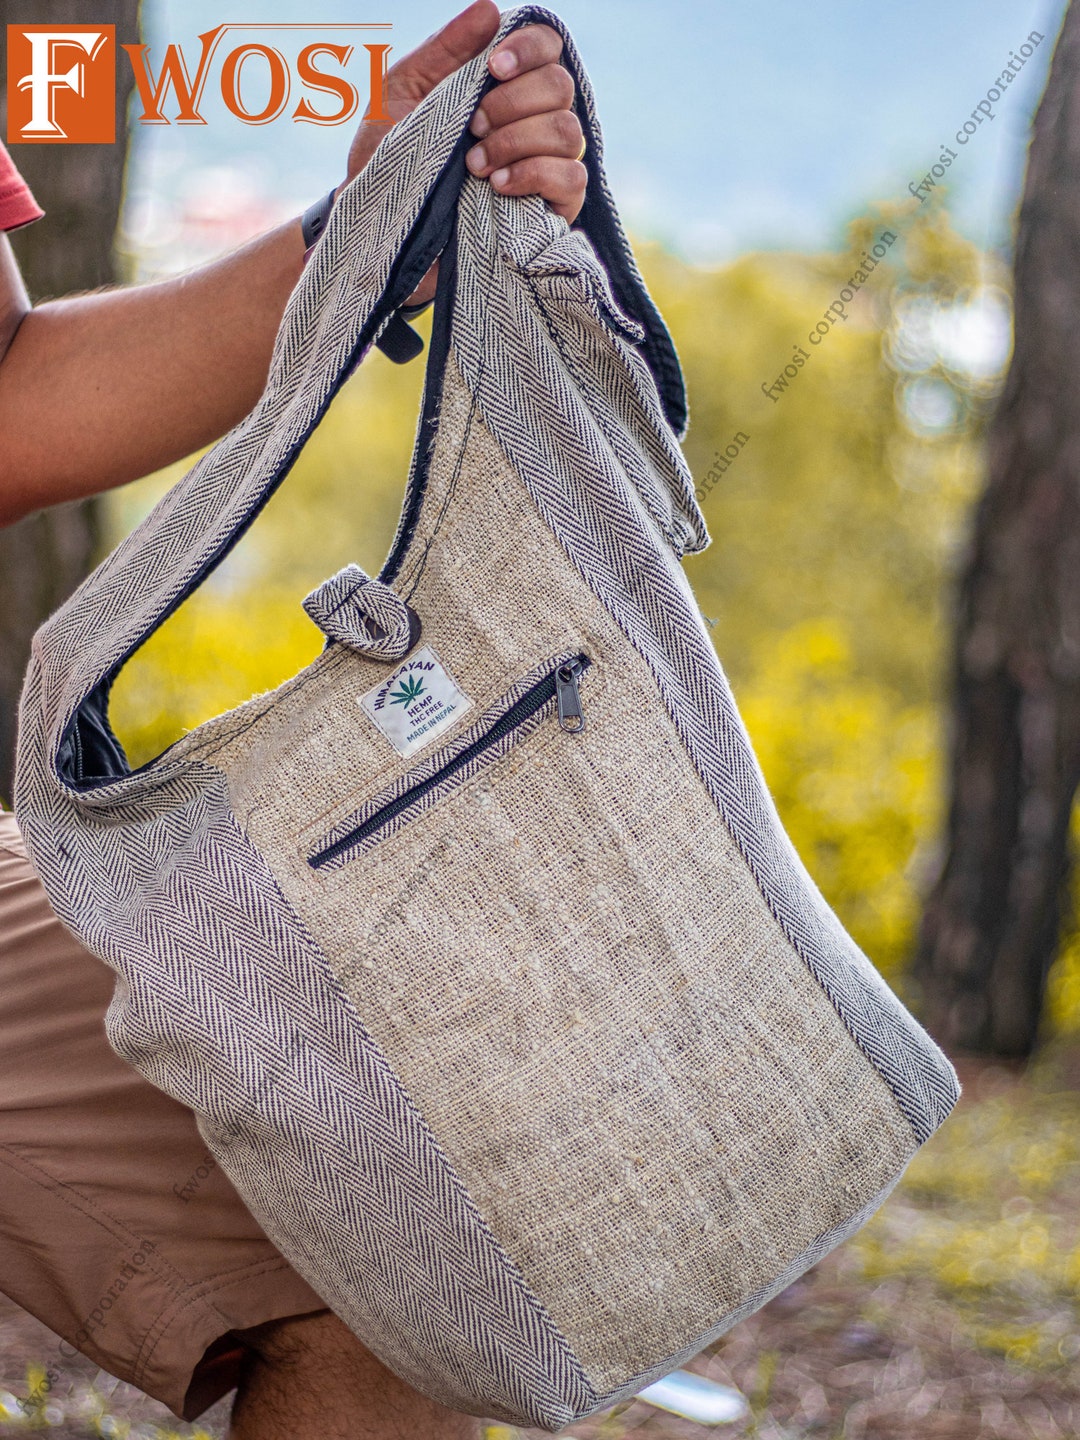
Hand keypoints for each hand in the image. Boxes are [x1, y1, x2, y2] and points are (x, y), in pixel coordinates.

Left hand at [343, 0, 586, 303]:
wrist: (381, 232)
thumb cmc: (385, 159)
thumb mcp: (401, 93)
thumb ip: (443, 49)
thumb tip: (490, 9)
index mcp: (503, 86)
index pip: (547, 46)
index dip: (529, 48)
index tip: (493, 68)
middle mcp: (532, 120)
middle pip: (559, 85)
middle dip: (512, 102)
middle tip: (472, 126)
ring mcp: (547, 166)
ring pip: (567, 131)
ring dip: (517, 140)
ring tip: (473, 165)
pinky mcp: (553, 210)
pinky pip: (572, 179)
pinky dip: (535, 174)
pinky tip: (497, 185)